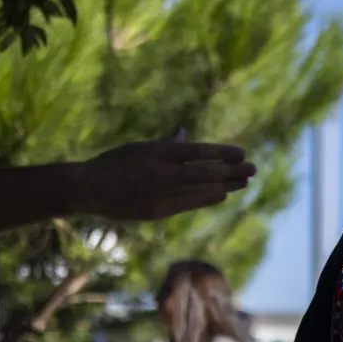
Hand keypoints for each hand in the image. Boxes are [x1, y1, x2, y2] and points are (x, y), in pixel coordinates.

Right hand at [74, 138, 255, 220]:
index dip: (222, 153)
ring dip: (226, 184)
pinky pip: (189, 203)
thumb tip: (183, 132)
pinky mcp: (158, 210)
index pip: (199, 151)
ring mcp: (162, 192)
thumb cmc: (114, 163)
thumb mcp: (140, 147)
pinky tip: (222, 195)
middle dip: (232, 170)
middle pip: (206, 171)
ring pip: (201, 188)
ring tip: (245, 182)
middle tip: (254, 169)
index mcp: (160, 151)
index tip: (242, 152)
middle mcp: (164, 171)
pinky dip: (207, 199)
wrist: (88, 188)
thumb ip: (166, 143)